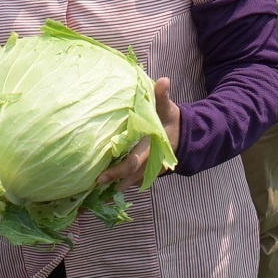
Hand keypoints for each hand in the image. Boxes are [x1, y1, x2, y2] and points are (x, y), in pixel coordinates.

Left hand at [96, 77, 180, 192]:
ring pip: (129, 183)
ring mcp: (149, 171)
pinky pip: (132, 182)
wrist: (187, 137)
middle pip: (127, 178)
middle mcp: (149, 163)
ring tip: (92, 196)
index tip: (99, 177)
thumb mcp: (168, 108)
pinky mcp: (147, 172)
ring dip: (113, 188)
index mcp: (151, 148)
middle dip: (110, 184)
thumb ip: (163, 96)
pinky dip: (120, 186)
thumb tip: (164, 80)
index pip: (132, 164)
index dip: (116, 172)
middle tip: (90, 190)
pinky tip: (103, 192)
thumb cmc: (172, 120)